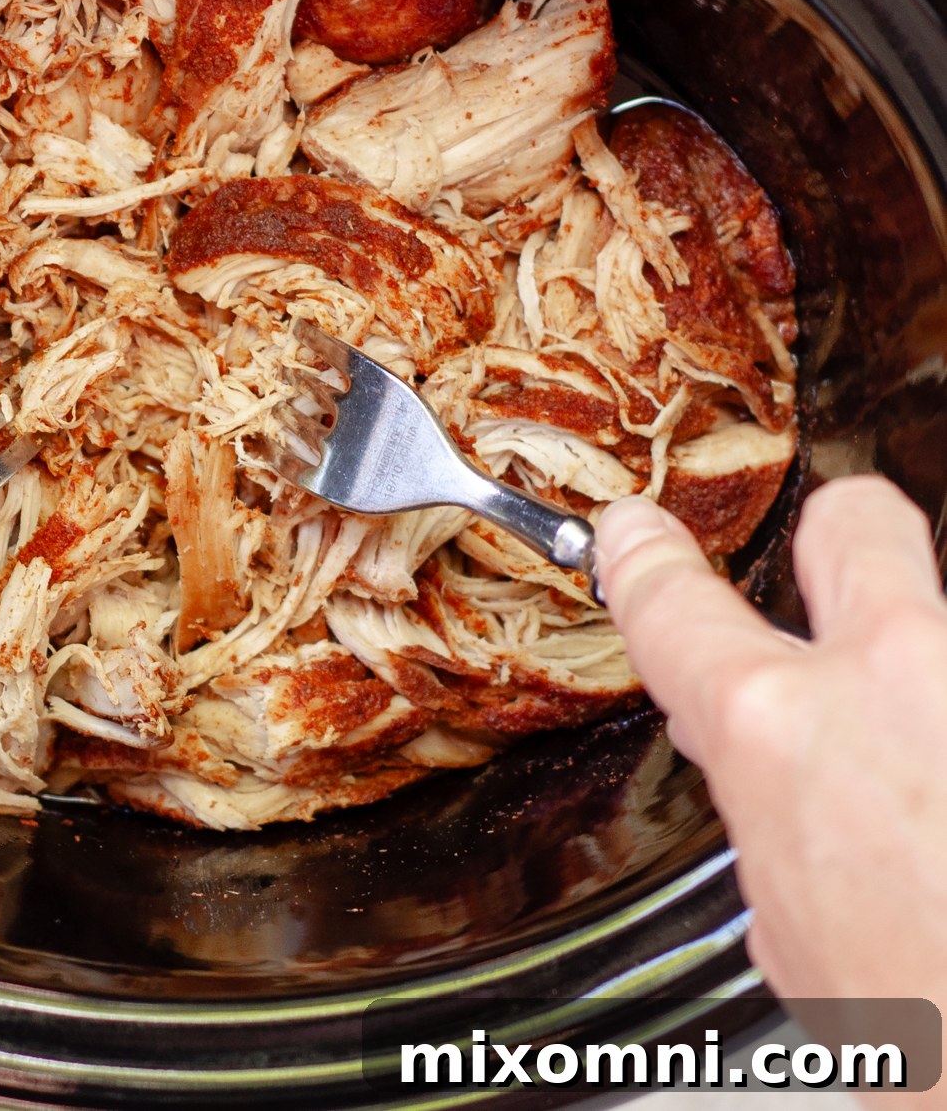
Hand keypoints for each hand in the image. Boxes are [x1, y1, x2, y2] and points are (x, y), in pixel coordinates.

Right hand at [597, 478, 946, 1005]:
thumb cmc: (942, 1036)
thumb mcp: (799, 933)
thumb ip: (769, 820)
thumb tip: (770, 787)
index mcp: (777, 732)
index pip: (671, 600)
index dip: (644, 560)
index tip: (639, 537)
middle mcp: (897, 678)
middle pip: (855, 518)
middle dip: (834, 535)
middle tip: (829, 571)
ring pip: (944, 611)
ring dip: (929, 666)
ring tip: (932, 746)